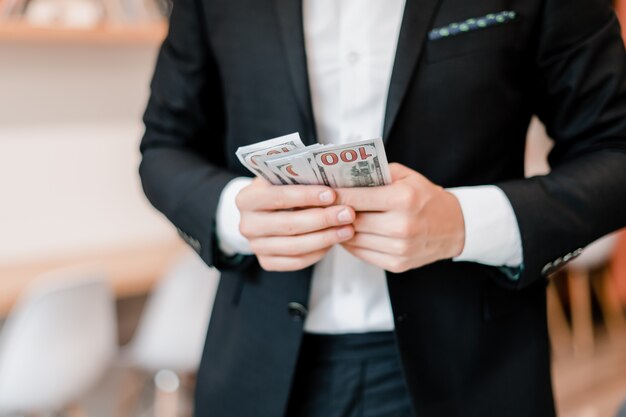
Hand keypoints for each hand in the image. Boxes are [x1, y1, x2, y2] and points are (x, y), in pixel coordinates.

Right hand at [236, 178, 354, 270]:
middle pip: (289, 225)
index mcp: (246, 199)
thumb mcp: (283, 178)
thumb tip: (334, 184)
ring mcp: (255, 246)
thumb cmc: (280, 190)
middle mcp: (247, 225)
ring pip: (295, 246)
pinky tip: (333, 242)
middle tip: (348, 213)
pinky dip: (318, 253)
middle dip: (322, 219)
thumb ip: (300, 180)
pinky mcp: (266, 262)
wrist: (265, 212)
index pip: (278, 197)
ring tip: (347, 229)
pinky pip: (297, 261)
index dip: (306, 196)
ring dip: (325, 238)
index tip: (332, 194)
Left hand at [336, 163, 464, 272]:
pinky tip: (349, 233)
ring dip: (340, 230)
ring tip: (334, 220)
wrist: (454, 227)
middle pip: (353, 221)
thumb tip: (343, 178)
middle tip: (324, 207)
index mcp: (404, 199)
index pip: (357, 198)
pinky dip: (352, 244)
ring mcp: (400, 248)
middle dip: (335, 214)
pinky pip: (362, 254)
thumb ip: (376, 174)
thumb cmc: (426, 198)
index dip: (336, 195)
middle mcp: (402, 226)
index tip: (323, 193)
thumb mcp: (406, 176)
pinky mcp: (397, 263)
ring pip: (354, 240)